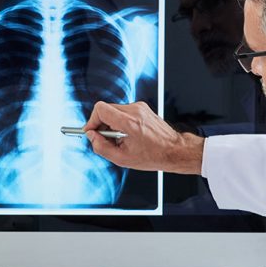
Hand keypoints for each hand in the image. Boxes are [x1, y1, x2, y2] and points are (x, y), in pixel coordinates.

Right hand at [83, 101, 204, 174]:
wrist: (173, 150)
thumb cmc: (153, 156)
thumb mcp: (122, 159)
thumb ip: (101, 147)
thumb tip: (91, 136)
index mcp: (129, 122)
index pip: (100, 109)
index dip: (92, 120)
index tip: (91, 131)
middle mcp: (135, 111)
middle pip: (105, 109)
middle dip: (101, 124)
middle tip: (106, 139)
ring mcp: (140, 107)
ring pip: (114, 110)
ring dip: (111, 124)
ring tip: (121, 139)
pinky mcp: (143, 108)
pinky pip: (123, 111)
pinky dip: (120, 122)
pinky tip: (128, 135)